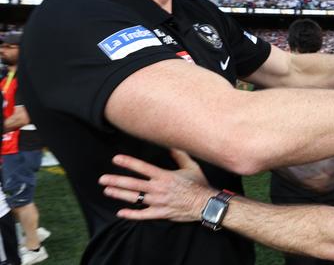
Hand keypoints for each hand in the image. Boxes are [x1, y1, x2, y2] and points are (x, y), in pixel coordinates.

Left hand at [99, 150, 216, 221]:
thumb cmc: (199, 184)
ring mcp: (159, 202)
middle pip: (133, 184)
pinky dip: (131, 214)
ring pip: (135, 198)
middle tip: (102, 179)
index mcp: (164, 176)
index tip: (116, 159)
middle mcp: (159, 189)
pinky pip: (143, 215)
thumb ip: (180, 155)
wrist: (205, 204)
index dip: (128, 163)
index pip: (143, 168)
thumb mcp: (191, 167)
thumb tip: (171, 144)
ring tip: (108, 191)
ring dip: (120, 194)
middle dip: (116, 181)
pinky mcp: (161, 213)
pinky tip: (121, 212)